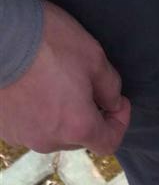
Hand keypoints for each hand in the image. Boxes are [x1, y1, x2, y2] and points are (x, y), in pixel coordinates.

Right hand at [0, 0, 130, 154]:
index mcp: (77, 127)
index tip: (118, 103)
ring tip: (53, 83)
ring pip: (50, 132)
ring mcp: (21, 135)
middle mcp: (49, 140)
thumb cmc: (46, 41)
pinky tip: (30, 86)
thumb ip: (110, 87)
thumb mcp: (93, 56)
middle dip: (88, 116)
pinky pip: (26, 124)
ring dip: (58, 115)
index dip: (119, 124)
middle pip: (78, 138)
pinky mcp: (2, 126)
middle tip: (85, 86)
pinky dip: (33, 112)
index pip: (108, 143)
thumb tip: (112, 102)